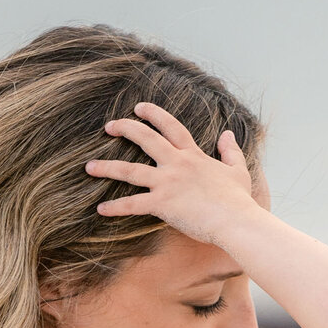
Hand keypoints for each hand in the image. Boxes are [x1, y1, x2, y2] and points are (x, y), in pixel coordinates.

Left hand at [85, 102, 256, 246]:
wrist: (236, 220)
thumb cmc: (238, 200)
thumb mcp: (238, 170)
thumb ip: (231, 150)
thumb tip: (227, 133)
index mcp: (193, 155)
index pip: (171, 126)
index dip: (154, 114)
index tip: (138, 107)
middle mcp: (177, 164)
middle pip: (146, 139)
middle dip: (125, 129)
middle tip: (108, 127)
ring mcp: (167, 183)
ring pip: (130, 171)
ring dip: (107, 167)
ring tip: (89, 166)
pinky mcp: (162, 204)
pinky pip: (132, 204)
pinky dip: (115, 207)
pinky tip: (101, 209)